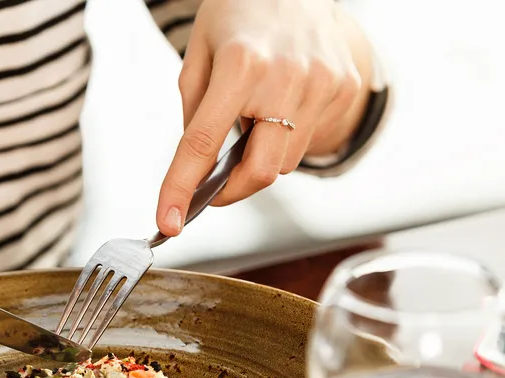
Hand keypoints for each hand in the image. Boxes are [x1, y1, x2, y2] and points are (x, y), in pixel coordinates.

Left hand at [156, 0, 372, 235]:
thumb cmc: (240, 13)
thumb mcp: (200, 52)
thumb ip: (193, 110)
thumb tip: (196, 168)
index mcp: (239, 66)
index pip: (202, 144)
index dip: (181, 189)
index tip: (168, 223)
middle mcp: (285, 77)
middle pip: (258, 172)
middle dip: (230, 192)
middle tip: (213, 188)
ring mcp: (321, 83)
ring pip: (283, 163)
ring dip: (258, 161)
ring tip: (251, 121)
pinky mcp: (343, 87)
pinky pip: (306, 140)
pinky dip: (284, 139)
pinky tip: (278, 106)